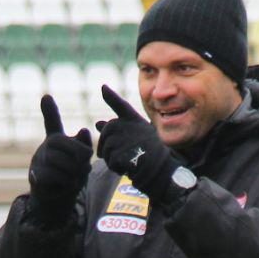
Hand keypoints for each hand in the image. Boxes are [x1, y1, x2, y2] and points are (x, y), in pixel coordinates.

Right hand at [27, 95, 92, 223]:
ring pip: (67, 165)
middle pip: (74, 149)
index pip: (52, 122)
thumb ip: (84, 145)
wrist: (56, 199)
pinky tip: (63, 185)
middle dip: (83, 161)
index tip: (46, 96)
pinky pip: (59, 177)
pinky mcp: (36, 176)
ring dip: (76, 175)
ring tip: (73, 178)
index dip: (49, 110)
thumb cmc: (71, 174)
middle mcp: (46, 146)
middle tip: (83, 169)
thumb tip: (84, 130)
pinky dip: (66, 184)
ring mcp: (39, 161)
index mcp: (56, 139)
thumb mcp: (82, 159)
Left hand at [96, 84, 176, 201]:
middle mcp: (127, 126)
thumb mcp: (138, 136)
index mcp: (134, 120)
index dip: (111, 96)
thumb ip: (118, 129)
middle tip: (123, 154)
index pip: (120, 105)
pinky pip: (110, 162)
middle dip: (107, 144)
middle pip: (105, 132)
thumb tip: (97, 123)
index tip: (103, 87)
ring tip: (130, 160)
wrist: (161, 170)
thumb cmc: (152, 154)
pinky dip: (117, 168)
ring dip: (113, 159)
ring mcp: (122, 139)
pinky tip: (129, 168)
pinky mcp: (119, 154)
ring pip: (106, 149)